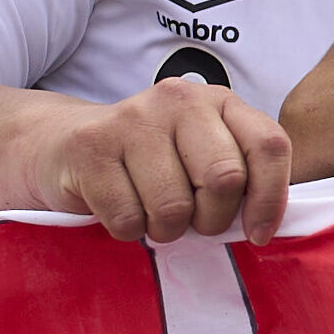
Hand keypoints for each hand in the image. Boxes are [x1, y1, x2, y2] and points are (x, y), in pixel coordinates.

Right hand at [22, 72, 289, 242]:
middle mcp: (179, 99)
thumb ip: (240, 178)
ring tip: (150, 212)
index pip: (269, 145)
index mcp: (218, 102)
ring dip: (164, 229)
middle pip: (224, 179)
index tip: (256, 234)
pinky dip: (127, 231)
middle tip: (190, 221)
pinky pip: (128, 219)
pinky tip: (119, 207)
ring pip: (173, 207)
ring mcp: (133, 118)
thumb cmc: (149, 163)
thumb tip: (264, 227)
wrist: (63, 145)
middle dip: (211, 220)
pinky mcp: (91, 146)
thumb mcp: (201, 157)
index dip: (270, 199)